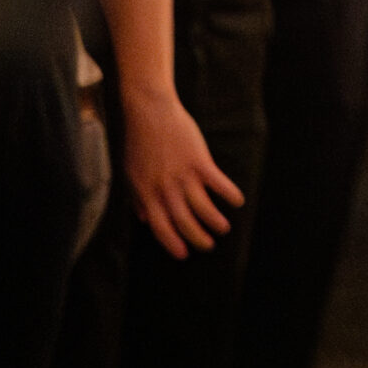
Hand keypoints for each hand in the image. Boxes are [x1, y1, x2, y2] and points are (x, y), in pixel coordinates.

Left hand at [122, 86, 242, 257]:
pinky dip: (229, 194)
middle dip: (198, 238)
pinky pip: (218, 183)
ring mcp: (182, 175)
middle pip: (184, 222)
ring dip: (215, 221)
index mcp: (146, 194)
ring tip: (223, 227)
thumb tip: (144, 220)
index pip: (160, 227)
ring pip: (202, 207)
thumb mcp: (130, 174)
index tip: (183, 254)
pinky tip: (237, 201)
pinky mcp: (199, 160)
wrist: (150, 113)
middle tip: (209, 244)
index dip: (172, 243)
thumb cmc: (139, 143)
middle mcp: (164, 189)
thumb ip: (138, 199)